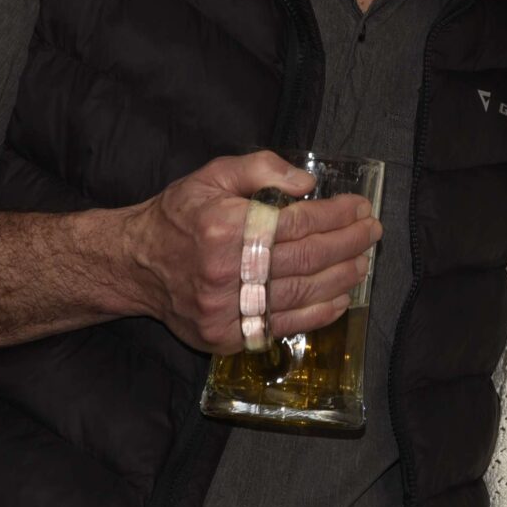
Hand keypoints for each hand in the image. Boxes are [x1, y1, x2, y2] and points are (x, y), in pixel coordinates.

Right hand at [118, 152, 379, 352]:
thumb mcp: (213, 175)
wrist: (134, 265)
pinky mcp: (224, 337)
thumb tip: (308, 184)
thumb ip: (261, 169)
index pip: (298, 222)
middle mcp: (225, 270)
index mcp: (224, 226)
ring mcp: (224, 309)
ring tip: (363, 263)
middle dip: (348, 244)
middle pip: (305, 259)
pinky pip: (282, 326)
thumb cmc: (179, 216)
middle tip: (372, 233)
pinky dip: (317, 314)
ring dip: (340, 278)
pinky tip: (339, 298)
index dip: (337, 215)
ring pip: (299, 294)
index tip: (360, 208)